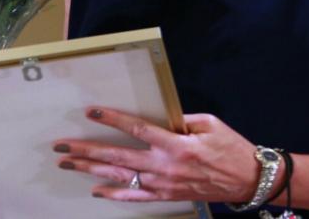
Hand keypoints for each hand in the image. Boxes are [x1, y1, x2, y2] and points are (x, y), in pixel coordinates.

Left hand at [53, 107, 258, 202]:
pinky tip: (96, 190)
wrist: (246, 180)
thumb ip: (182, 120)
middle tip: (62, 146)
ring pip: (120, 176)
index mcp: (176, 144)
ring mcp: (163, 184)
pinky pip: (135, 196)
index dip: (112, 120)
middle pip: (117, 156)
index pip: (137, 129)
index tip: (91, 112)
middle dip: (87, 150)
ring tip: (68, 164)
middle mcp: (165, 166)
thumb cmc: (230, 148)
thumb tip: (161, 117)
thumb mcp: (210, 124)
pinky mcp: (167, 196)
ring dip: (91, 170)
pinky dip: (114, 194)